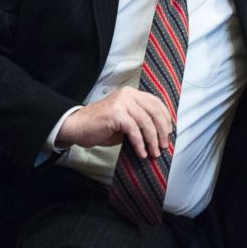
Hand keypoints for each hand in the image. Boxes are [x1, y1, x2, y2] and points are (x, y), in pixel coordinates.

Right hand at [56, 86, 171, 157]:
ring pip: (146, 122)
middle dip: (162, 131)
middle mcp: (128, 94)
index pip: (156, 103)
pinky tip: (141, 153)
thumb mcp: (126, 120)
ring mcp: (122, 102)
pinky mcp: (116, 113)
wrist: (77, 127)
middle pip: (154, 111)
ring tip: (154, 153)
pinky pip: (134, 130)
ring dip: (152, 140)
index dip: (166, 118)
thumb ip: (141, 121)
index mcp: (132, 93)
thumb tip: (160, 134)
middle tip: (163, 146)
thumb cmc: (102, 126)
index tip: (169, 133)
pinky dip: (140, 144)